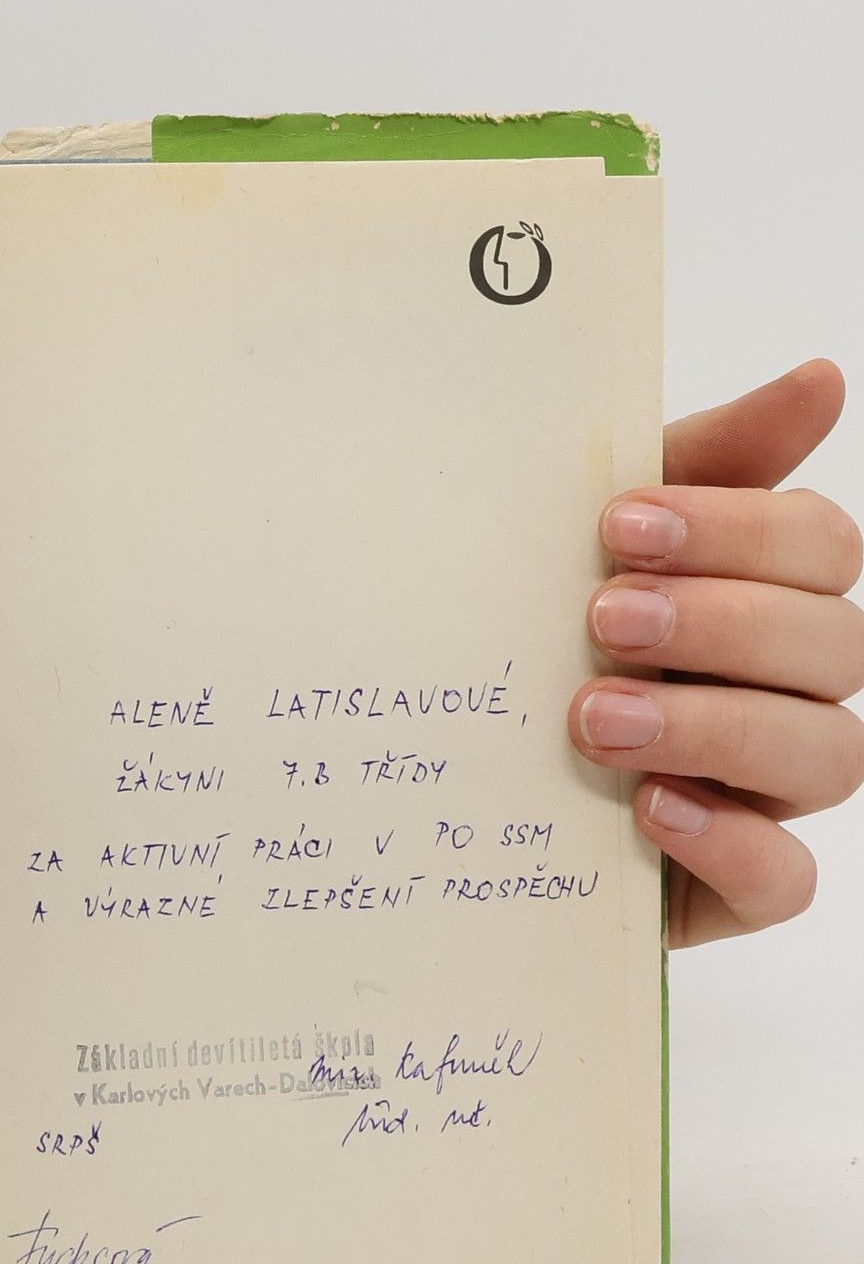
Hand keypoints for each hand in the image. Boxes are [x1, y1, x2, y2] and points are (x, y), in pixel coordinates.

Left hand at [570, 360, 860, 945]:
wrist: (438, 768)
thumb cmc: (532, 635)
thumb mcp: (582, 543)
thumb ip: (698, 461)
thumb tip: (822, 377)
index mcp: (759, 596)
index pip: (817, 548)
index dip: (736, 530)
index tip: (616, 525)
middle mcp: (780, 691)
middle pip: (833, 647)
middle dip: (720, 624)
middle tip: (601, 620)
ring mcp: (763, 792)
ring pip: (827, 758)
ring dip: (716, 728)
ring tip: (595, 719)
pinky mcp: (727, 886)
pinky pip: (783, 881)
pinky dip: (728, 844)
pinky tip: (648, 809)